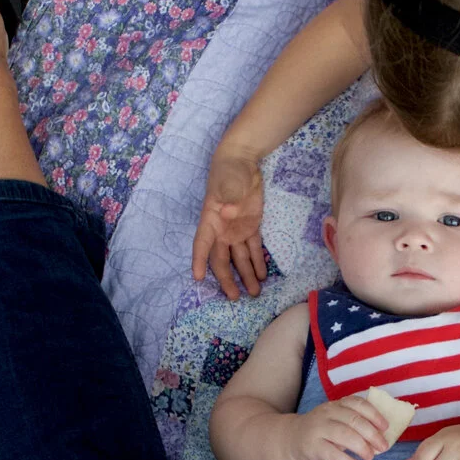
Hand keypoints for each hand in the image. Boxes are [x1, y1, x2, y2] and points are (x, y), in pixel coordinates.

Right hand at [192, 149, 268, 298]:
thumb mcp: (230, 182)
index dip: (199, 261)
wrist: (241, 161)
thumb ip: (230, 197)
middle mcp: (222, 230)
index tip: (197, 277)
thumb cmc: (230, 171)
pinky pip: (254, 249)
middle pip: (222, 259)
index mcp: (211, 220)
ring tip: (254, 293)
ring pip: (240, 259)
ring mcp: (237, 230)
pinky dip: (258, 262)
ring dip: (246, 275)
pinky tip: (262, 276)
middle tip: (234, 297)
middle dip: (228, 279)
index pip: (202, 244)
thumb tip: (229, 212)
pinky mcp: (251, 227)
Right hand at [290, 394, 395, 459]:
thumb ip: (356, 425)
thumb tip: (381, 437)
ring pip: (344, 435)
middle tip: (383, 447)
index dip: (374, 415)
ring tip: (370, 457)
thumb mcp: (337, 422)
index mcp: (337, 405)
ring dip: (361, 447)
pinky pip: (332, 454)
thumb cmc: (322, 432)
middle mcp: (327, 413)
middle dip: (372, 434)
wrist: (290, 440)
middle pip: (354, 420)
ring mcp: (317, 429)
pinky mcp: (311, 446)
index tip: (386, 427)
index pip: (358, 404)